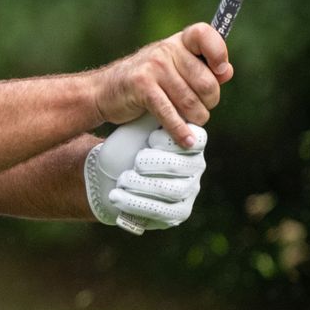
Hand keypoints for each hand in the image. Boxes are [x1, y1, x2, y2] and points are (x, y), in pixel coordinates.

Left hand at [85, 123, 207, 229]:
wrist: (113, 174)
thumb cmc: (129, 146)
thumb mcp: (139, 127)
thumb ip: (154, 115)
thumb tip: (162, 97)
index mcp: (191, 143)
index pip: (196, 140)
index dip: (175, 140)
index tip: (151, 138)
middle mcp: (195, 167)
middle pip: (183, 166)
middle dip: (156, 163)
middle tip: (135, 161)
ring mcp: (188, 191)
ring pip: (173, 190)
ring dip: (143, 185)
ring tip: (122, 179)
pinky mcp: (178, 213)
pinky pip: (164, 212)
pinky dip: (137, 204)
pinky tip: (116, 197)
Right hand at [92, 24, 231, 147]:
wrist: (102, 92)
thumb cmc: (143, 83)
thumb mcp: (171, 69)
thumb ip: (200, 69)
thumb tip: (226, 72)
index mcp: (178, 43)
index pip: (204, 35)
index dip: (218, 53)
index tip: (220, 72)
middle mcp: (166, 51)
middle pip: (206, 82)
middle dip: (208, 103)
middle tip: (199, 109)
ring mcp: (153, 68)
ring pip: (191, 102)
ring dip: (195, 119)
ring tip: (190, 123)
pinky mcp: (142, 87)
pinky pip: (170, 113)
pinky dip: (180, 130)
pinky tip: (186, 140)